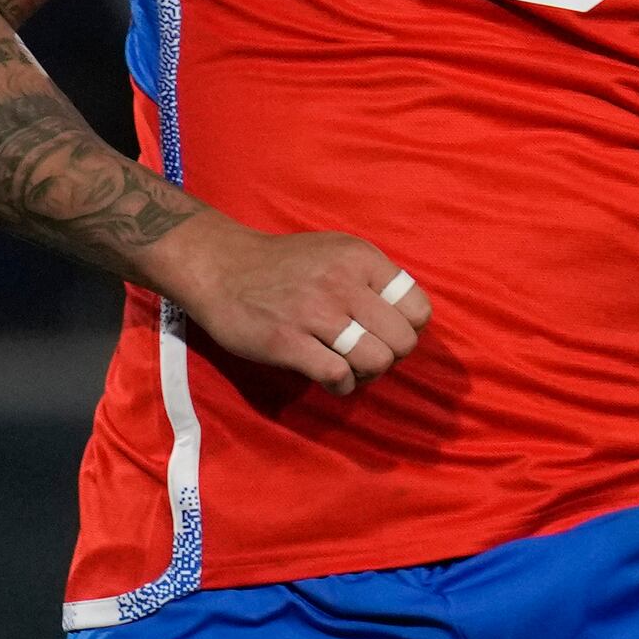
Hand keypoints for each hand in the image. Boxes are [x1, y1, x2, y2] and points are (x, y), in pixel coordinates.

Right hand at [153, 221, 430, 397]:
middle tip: (365, 353)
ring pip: (376, 361)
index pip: (419, 309)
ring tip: (348, 366)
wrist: (220, 267)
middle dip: (390, 356)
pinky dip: (341, 386)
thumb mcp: (336, 252)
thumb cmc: (285, 267)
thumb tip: (410, 321)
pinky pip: (338, 377)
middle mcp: (341, 281)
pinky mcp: (287, 341)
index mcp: (360, 257)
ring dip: (367, 374)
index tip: (383, 331)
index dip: (407, 329)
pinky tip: (330, 378)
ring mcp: (314, 312)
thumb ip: (373, 279)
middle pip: (402, 341)